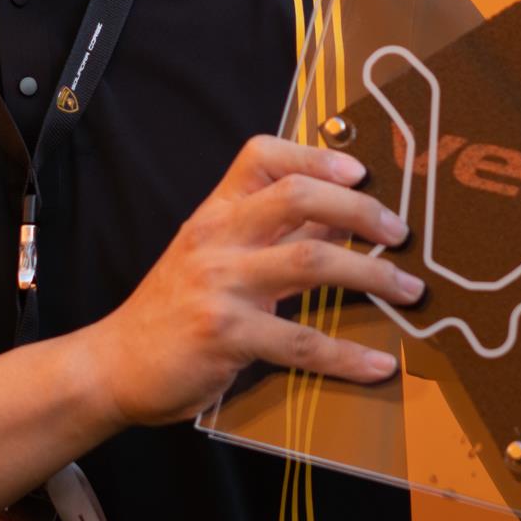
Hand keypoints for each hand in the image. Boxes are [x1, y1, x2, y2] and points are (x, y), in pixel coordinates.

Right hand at [92, 137, 421, 427]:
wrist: (112, 365)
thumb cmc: (172, 311)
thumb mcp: (212, 258)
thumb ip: (269, 236)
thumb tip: (339, 217)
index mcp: (214, 214)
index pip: (261, 155)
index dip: (316, 155)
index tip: (361, 173)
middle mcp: (217, 239)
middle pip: (298, 197)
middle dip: (360, 211)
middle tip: (400, 232)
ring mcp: (220, 285)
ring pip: (310, 261)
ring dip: (372, 275)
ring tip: (409, 290)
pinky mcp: (226, 335)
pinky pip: (301, 341)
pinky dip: (347, 355)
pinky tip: (378, 364)